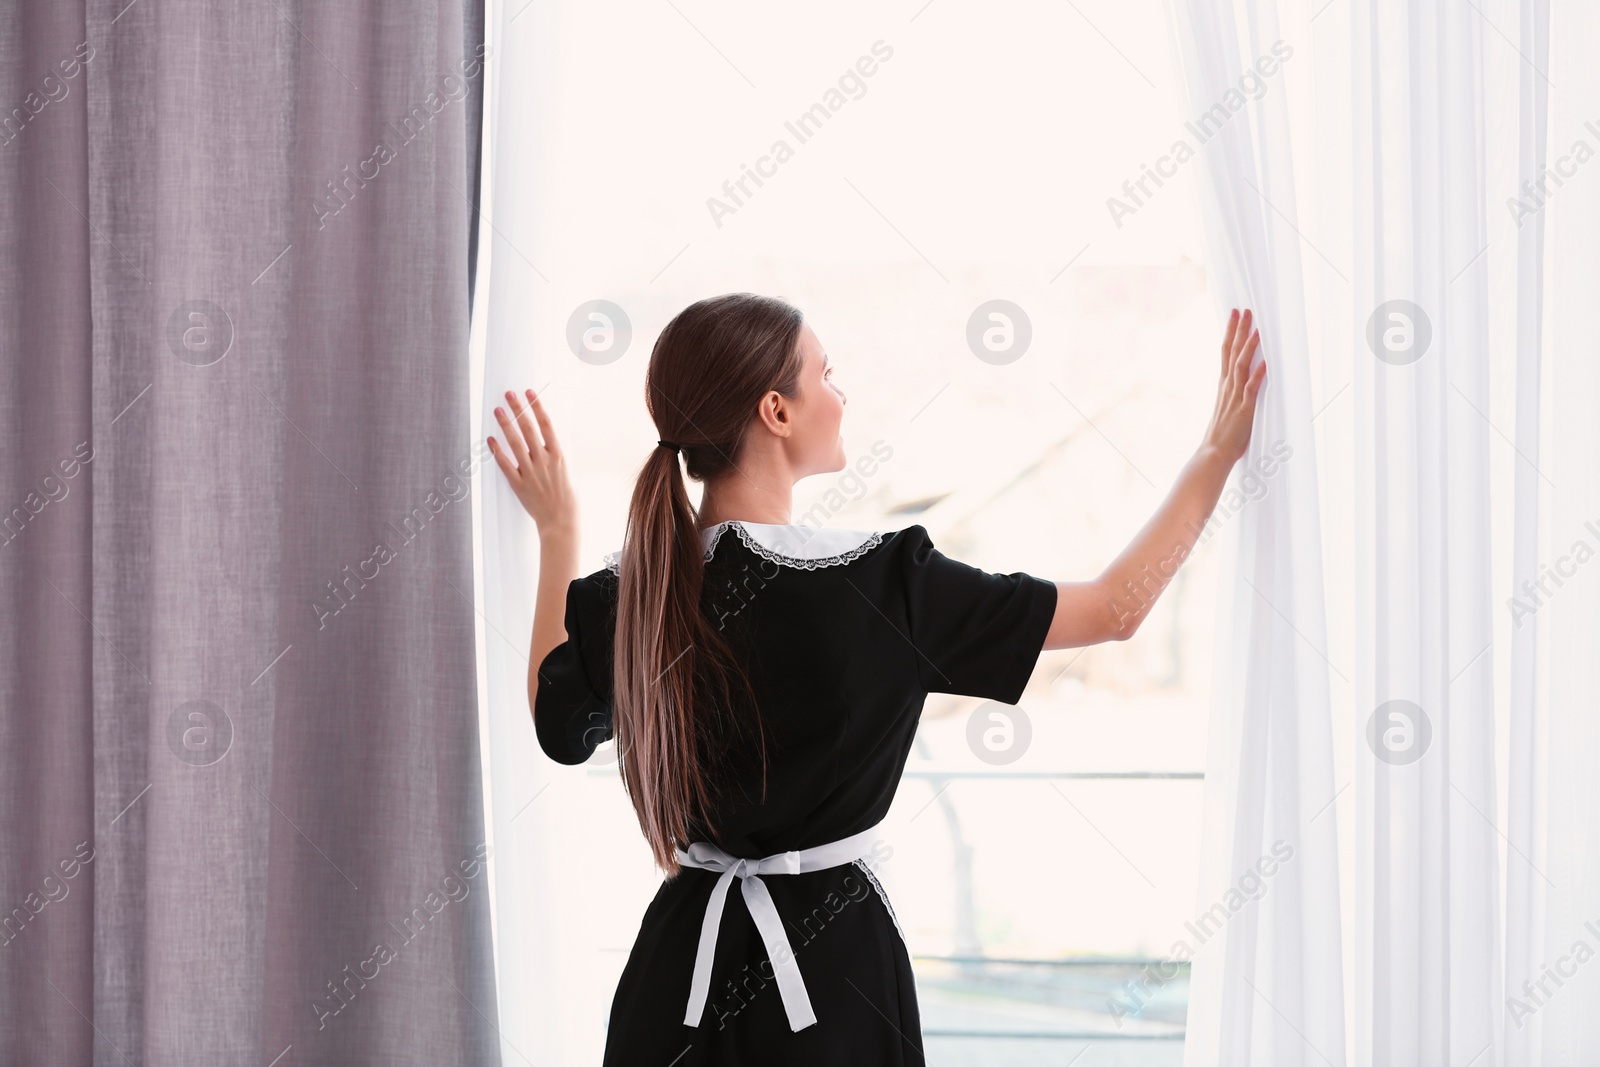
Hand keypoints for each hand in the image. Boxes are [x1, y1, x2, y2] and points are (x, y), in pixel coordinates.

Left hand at [489, 388, 577, 535]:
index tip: (530, 392)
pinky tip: (490, 439)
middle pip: (528, 429)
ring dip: (505, 425)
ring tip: (498, 410)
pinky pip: (505, 465)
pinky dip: (497, 451)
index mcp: (559, 455)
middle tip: (509, 394)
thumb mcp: (568, 471)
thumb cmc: (568, 499)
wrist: (562, 522)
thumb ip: (555, 456)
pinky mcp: (519, 484)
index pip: (546, 424)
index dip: (537, 406)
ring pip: (515, 443)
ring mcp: (530, 472)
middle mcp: (544, 460)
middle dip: (518, 409)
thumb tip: (547, 442)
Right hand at [1201, 307, 1265, 462]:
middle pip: (1232, 353)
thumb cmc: (1223, 434)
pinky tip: (1265, 363)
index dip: (1230, 332)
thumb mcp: (1229, 407)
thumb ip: (1236, 391)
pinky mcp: (1244, 409)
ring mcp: (1235, 397)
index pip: (1226, 352)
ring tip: (1256, 330)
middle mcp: (1228, 387)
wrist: (1213, 453)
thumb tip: (1245, 379)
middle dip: (1238, 331)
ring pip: (1241, 366)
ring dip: (1249, 347)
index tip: (1234, 315)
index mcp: (1224, 385)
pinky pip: (1251, 389)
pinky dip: (1258, 375)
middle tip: (1243, 311)